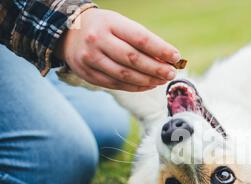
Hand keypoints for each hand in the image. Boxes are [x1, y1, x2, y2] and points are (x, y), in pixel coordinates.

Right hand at [57, 8, 179, 91]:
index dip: (161, 49)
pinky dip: (135, 87)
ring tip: (161, 80)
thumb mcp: (120, 25)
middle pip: (133, 59)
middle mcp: (98, 41)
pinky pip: (116, 84)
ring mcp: (91, 59)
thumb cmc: (104, 28)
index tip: (176, 57)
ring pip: (125, 75)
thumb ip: (142, 41)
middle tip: (171, 73)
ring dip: (147, 80)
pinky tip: (148, 85)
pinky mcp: (88, 74)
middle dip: (156, 68)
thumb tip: (167, 59)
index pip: (140, 38)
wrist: (68, 33)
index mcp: (109, 24)